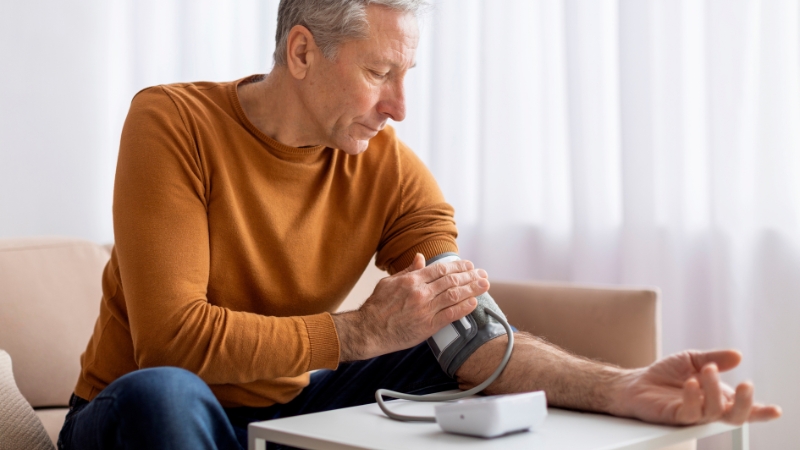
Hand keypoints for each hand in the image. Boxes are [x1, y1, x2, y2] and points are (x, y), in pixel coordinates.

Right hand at [332, 253, 488, 360]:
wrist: (368, 330)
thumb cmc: (376, 307)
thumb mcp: (389, 282)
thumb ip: (408, 270)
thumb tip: (421, 258)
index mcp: (412, 280)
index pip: (441, 269)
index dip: (458, 266)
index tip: (470, 266)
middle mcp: (421, 293)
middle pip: (452, 281)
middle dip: (470, 276)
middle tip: (483, 274)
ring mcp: (426, 309)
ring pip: (454, 296)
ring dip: (472, 290)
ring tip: (484, 285)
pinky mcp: (428, 326)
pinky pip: (450, 315)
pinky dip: (463, 308)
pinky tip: (474, 303)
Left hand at [611, 349, 781, 424]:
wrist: (637, 381)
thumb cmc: (666, 374)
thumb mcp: (693, 359)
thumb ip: (715, 358)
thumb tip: (738, 355)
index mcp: (718, 397)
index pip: (743, 408)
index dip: (760, 411)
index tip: (776, 410)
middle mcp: (709, 409)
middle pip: (735, 417)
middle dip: (745, 403)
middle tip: (745, 385)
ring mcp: (693, 415)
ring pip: (714, 411)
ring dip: (713, 389)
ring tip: (706, 370)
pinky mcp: (676, 416)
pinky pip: (690, 412)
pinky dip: (693, 397)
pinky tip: (691, 383)